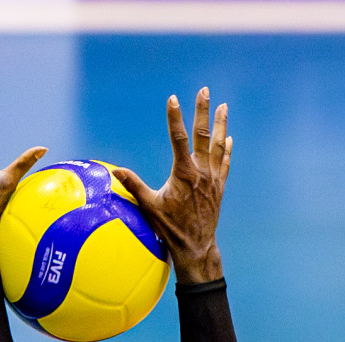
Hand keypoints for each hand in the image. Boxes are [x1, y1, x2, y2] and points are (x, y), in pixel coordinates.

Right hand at [111, 88, 229, 284]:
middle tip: (205, 90)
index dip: (175, 117)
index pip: (178, 138)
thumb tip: (115, 171)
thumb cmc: (170, 228)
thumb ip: (133, 186)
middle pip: (203, 135)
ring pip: (218, 145)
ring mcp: (212, 179)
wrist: (196, 246)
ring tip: (223, 106)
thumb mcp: (149, 206)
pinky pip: (224, 163)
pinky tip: (228, 138)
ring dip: (221, 124)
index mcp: (184, 173)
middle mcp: (201, 172)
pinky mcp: (219, 188)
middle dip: (204, 111)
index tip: (173, 98)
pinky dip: (226, 150)